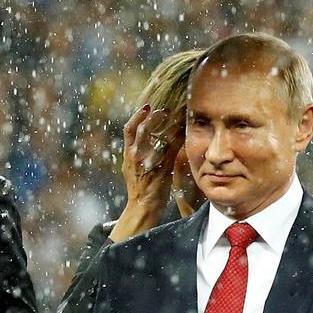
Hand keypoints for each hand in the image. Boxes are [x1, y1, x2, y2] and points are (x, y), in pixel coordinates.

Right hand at [109, 105, 176, 241]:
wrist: (142, 206)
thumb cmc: (140, 186)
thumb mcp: (132, 166)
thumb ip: (137, 150)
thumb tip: (148, 136)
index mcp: (128, 154)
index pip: (129, 129)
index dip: (137, 116)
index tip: (147, 107)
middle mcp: (135, 157)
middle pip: (141, 130)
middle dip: (152, 118)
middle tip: (163, 110)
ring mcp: (148, 163)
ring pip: (157, 140)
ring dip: (167, 127)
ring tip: (176, 119)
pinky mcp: (162, 170)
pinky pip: (171, 151)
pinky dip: (178, 140)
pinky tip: (184, 133)